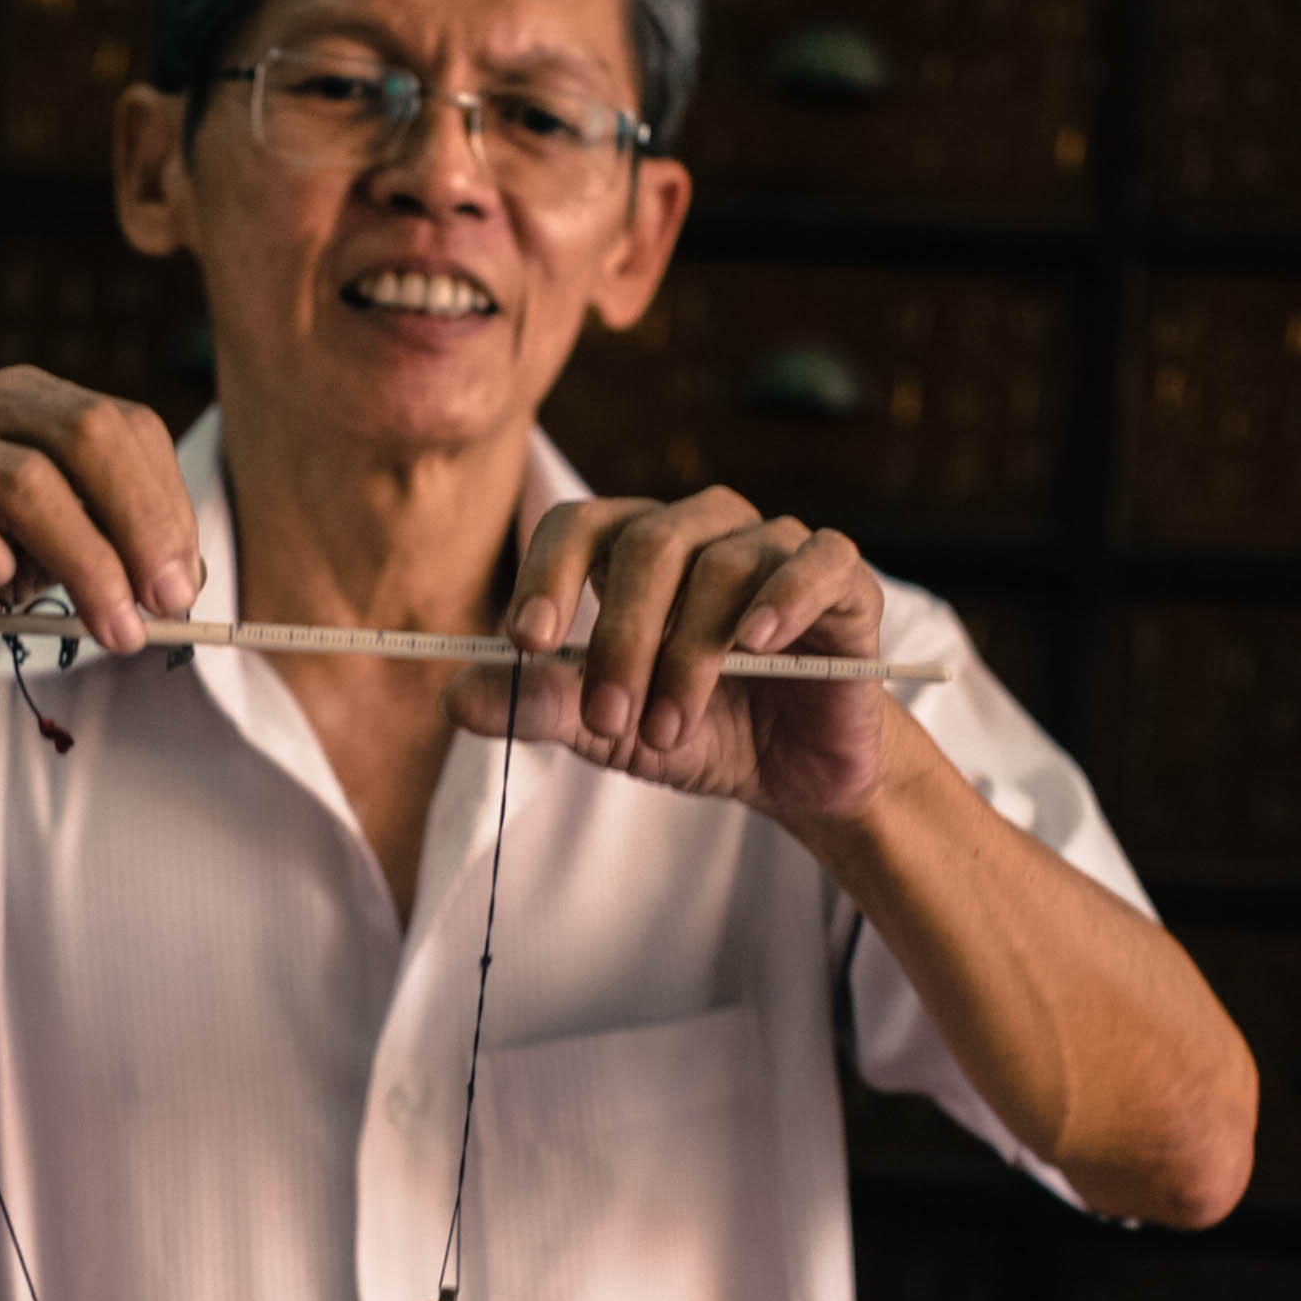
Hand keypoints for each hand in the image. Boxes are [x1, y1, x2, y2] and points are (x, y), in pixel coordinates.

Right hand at [0, 367, 201, 655]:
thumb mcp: (11, 561)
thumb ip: (75, 559)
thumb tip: (162, 592)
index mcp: (25, 408)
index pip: (126, 432)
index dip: (167, 507)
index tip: (184, 585)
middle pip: (91, 437)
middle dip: (142, 526)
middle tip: (165, 605)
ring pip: (26, 474)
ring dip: (84, 558)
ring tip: (111, 627)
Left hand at [446, 489, 891, 831]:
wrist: (797, 774)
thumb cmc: (698, 732)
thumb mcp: (609, 732)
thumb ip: (543, 707)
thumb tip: (456, 698)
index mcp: (634, 550)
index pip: (577, 525)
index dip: (547, 574)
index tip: (525, 641)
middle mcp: (703, 529)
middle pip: (648, 545)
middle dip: (619, 639)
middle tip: (608, 721)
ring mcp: (775, 546)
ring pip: (723, 565)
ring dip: (689, 657)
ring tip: (670, 734)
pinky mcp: (843, 580)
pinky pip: (814, 562)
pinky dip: (784, 597)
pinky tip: (758, 643)